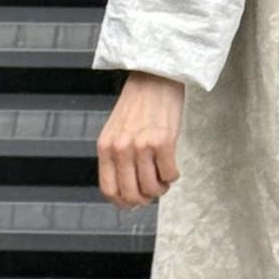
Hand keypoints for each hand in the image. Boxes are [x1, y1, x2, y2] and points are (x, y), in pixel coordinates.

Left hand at [97, 70, 184, 207]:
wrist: (155, 76)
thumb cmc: (139, 103)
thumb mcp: (117, 131)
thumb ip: (118, 157)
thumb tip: (128, 189)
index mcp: (106, 147)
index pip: (108, 189)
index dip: (122, 202)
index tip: (133, 203)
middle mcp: (121, 148)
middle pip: (131, 194)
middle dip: (145, 198)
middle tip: (153, 190)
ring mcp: (141, 146)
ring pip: (152, 188)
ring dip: (161, 188)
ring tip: (164, 177)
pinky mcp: (163, 142)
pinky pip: (170, 175)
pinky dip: (173, 176)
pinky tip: (172, 165)